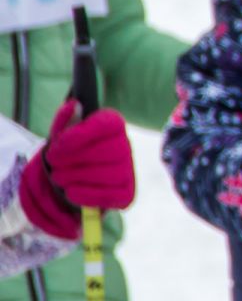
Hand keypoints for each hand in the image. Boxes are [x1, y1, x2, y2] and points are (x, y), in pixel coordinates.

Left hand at [18, 100, 134, 240]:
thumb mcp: (61, 133)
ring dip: (76, 177)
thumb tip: (75, 105)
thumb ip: (65, 118)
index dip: (81, 134)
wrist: (73, 177)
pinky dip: (86, 195)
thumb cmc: (69, 151)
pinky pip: (110, 195)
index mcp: (113, 125)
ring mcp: (128, 171)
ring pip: (108, 174)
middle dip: (74, 159)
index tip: (58, 144)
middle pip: (107, 152)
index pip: (107, 125)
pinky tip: (71, 191)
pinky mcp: (127, 194)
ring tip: (59, 177)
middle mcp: (125, 146)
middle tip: (53, 163)